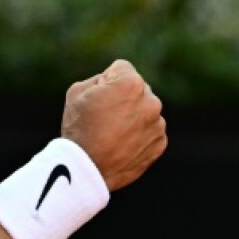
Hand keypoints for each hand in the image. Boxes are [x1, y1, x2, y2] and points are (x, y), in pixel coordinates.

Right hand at [60, 59, 166, 191]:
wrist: (87, 169)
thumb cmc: (79, 127)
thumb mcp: (78, 91)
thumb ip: (100, 78)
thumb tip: (113, 81)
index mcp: (131, 83)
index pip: (121, 69)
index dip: (105, 81)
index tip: (98, 98)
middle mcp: (151, 101)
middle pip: (136, 89)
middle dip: (124, 97)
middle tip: (104, 117)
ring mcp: (158, 124)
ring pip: (144, 110)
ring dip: (133, 116)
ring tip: (112, 134)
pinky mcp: (160, 143)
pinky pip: (150, 130)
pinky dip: (139, 135)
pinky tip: (121, 144)